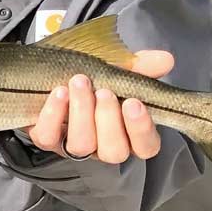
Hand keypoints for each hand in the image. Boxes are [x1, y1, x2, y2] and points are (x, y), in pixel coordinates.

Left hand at [23, 50, 173, 162]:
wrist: (50, 71)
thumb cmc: (94, 76)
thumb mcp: (120, 69)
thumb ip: (142, 66)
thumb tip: (165, 59)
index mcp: (129, 133)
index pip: (146, 146)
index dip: (141, 129)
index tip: (134, 103)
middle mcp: (103, 145)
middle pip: (114, 151)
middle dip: (109, 120)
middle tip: (104, 91)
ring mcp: (73, 144)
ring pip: (82, 145)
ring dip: (82, 113)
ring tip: (79, 83)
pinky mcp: (47, 138)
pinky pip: (48, 137)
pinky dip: (53, 115)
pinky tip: (58, 93)